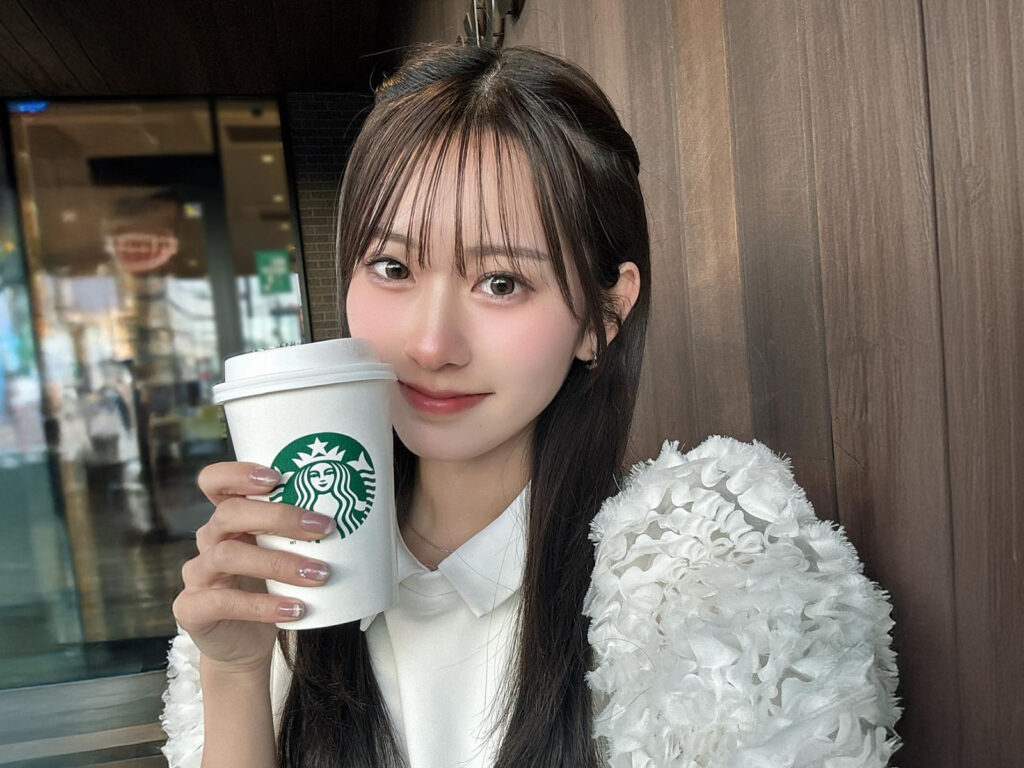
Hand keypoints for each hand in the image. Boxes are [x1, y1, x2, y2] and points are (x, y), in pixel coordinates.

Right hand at [172, 461, 334, 673]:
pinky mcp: (193, 609)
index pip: (214, 481)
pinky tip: (295, 609)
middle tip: (324, 528)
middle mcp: (208, 540)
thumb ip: (303, 533)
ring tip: (319, 575)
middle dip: (279, 516)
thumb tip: (367, 515)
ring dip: (279, 563)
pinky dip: (263, 605)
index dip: (238, 473)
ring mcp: (198, 574)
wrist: (246, 645)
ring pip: (228, 555)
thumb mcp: (286, 554)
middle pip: (230, 513)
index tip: (277, 477)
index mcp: (228, 518)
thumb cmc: (272, 588)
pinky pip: (224, 602)